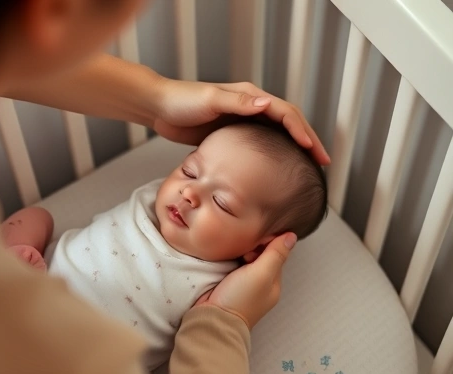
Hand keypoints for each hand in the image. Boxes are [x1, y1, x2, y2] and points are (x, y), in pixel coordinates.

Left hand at [153, 79, 329, 164]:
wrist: (160, 108)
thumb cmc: (182, 101)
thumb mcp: (210, 99)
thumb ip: (237, 102)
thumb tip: (268, 104)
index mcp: (249, 96)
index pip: (286, 113)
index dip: (302, 131)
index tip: (314, 150)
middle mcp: (250, 106)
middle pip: (288, 124)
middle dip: (308, 141)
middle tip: (323, 162)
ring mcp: (242, 120)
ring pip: (278, 135)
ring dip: (295, 148)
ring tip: (309, 167)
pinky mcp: (232, 133)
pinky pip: (262, 144)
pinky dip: (275, 154)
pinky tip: (278, 168)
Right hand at [194, 232, 296, 328]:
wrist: (212, 318)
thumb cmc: (240, 298)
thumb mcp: (262, 273)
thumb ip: (276, 254)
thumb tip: (292, 236)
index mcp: (273, 284)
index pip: (277, 255)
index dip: (268, 244)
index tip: (257, 242)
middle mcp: (260, 284)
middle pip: (261, 256)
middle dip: (253, 248)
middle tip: (243, 252)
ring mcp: (243, 285)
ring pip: (246, 260)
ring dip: (240, 252)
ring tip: (233, 251)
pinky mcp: (227, 284)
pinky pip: (232, 265)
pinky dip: (230, 258)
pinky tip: (225, 255)